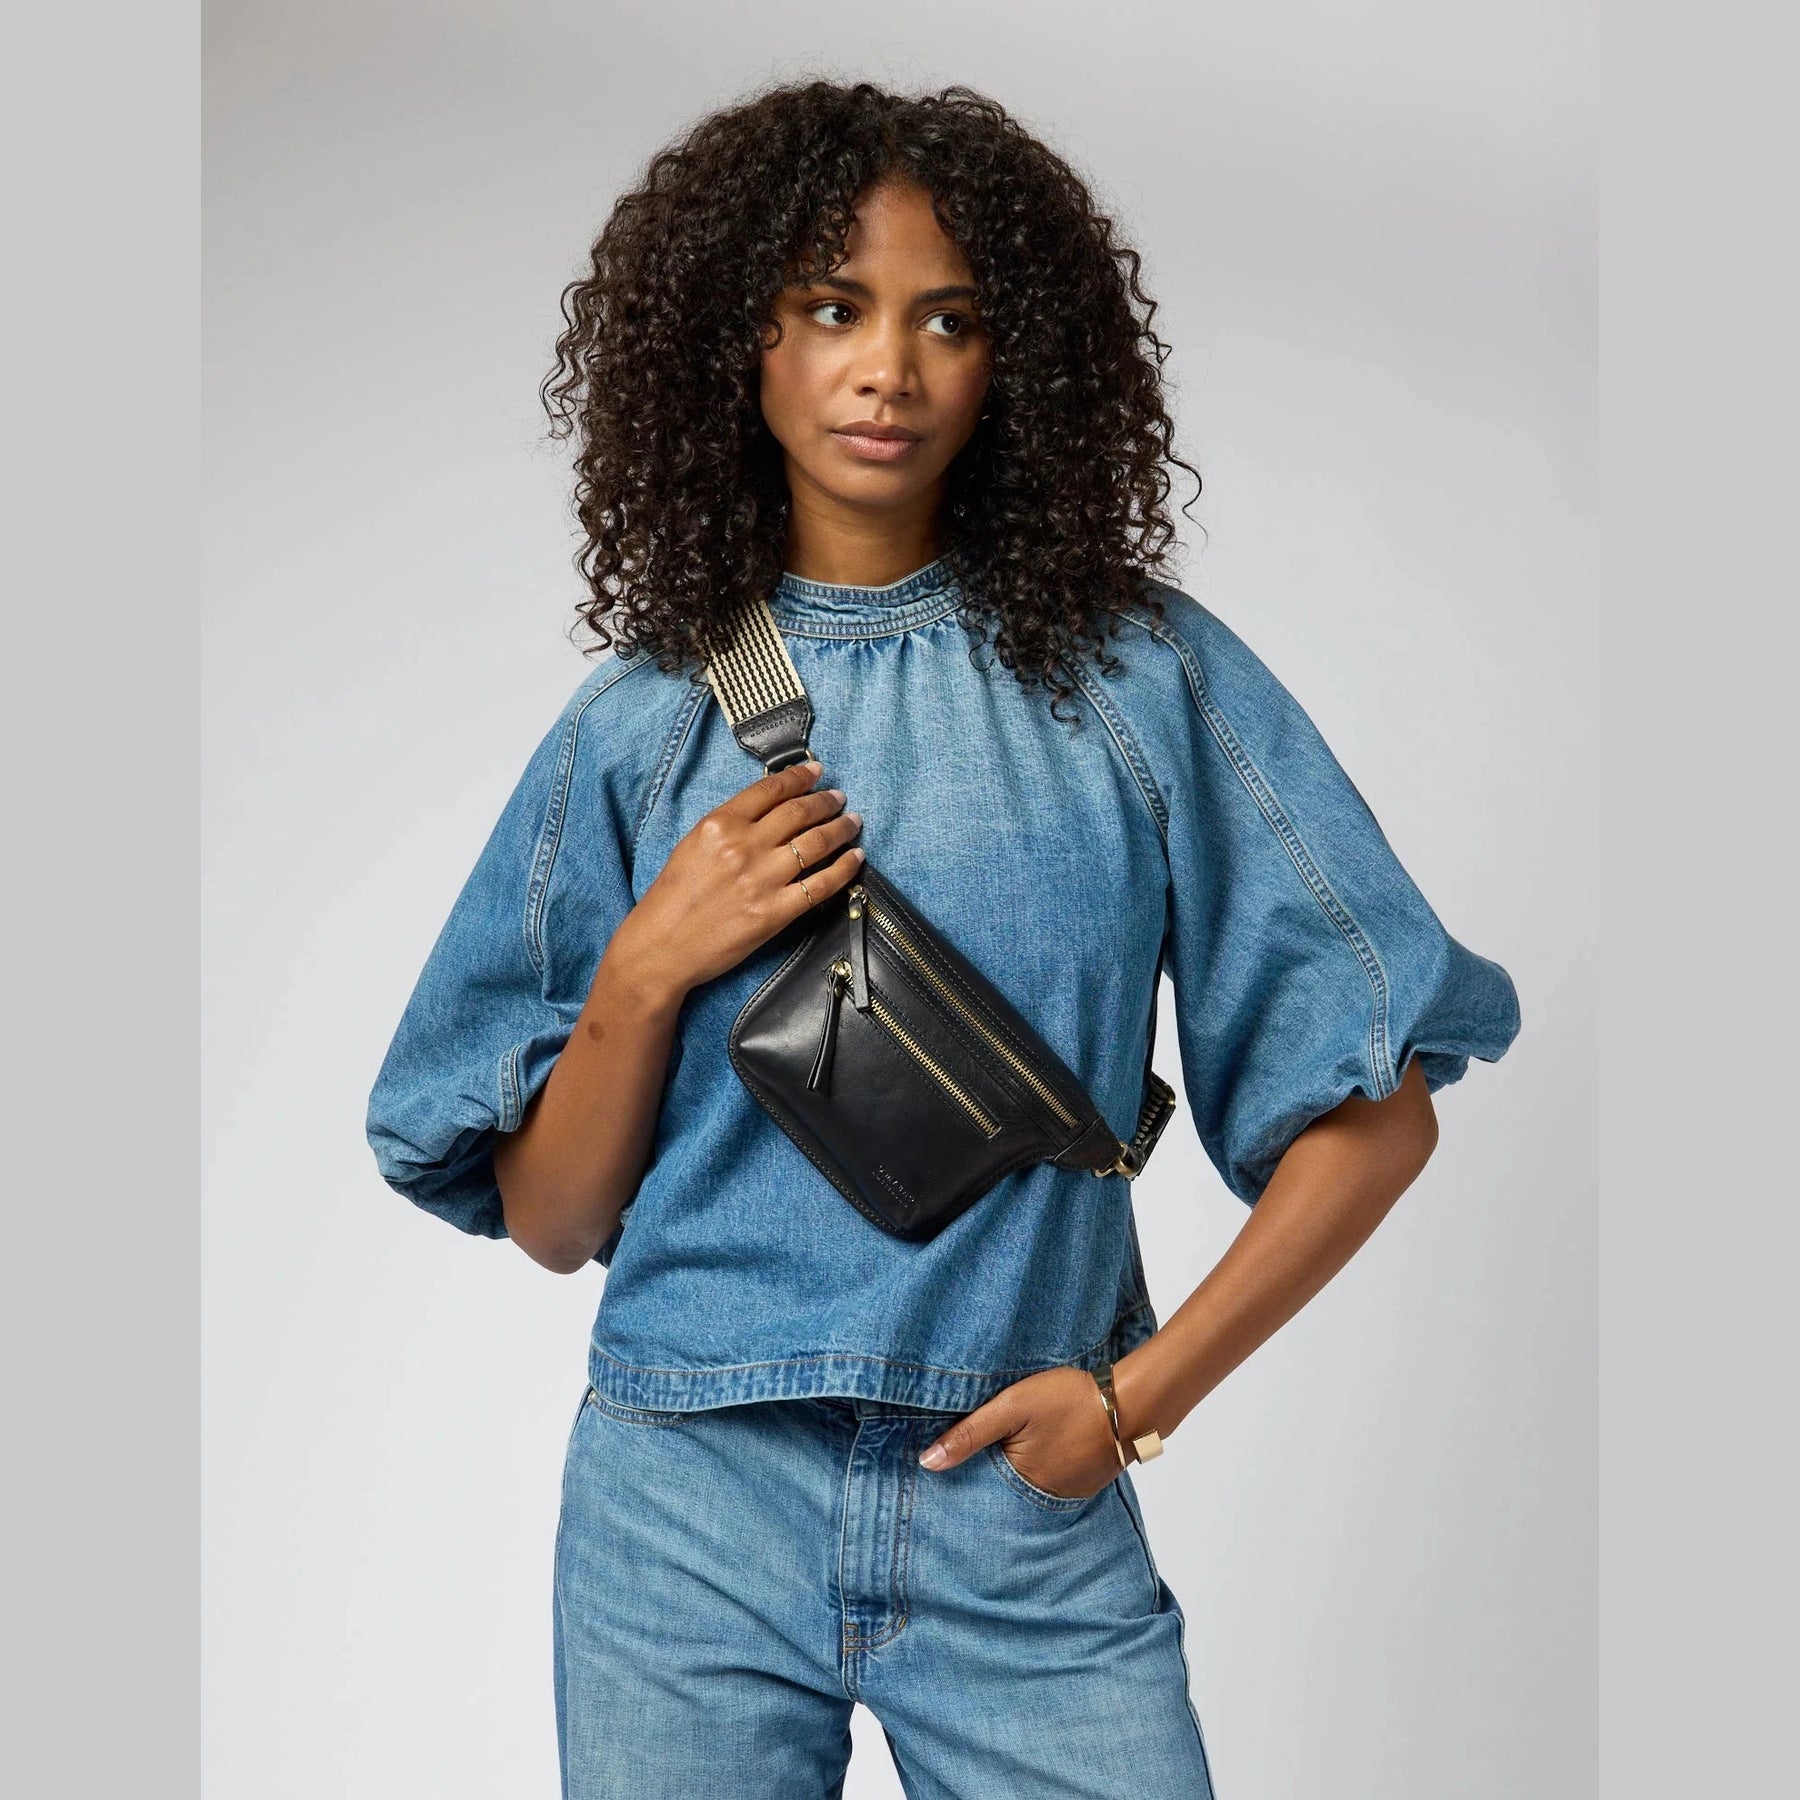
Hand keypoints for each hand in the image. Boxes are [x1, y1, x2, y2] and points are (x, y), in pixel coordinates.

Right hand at [607, 759, 863, 1005]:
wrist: (661, 947)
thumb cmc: (672, 897)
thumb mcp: (693, 844)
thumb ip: (730, 825)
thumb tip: (770, 807)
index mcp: (719, 824)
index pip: (771, 790)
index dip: (800, 777)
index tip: (816, 771)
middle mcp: (744, 847)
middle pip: (799, 813)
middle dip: (826, 801)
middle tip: (839, 797)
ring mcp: (762, 880)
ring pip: (816, 843)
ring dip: (841, 828)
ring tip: (852, 822)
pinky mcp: (775, 912)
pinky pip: (821, 885)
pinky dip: (844, 868)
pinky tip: (856, 858)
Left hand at [916, 1365, 1123, 1500]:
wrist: (1132, 1400)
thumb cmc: (1069, 1399)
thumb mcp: (1012, 1406)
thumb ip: (970, 1433)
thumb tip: (927, 1463)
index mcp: (1021, 1483)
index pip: (981, 1486)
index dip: (966, 1470)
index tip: (948, 1462)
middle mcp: (1045, 1498)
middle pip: (1007, 1487)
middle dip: (992, 1472)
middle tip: (981, 1449)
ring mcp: (1069, 1492)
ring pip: (1031, 1483)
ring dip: (1021, 1468)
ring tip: (1013, 1445)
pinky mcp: (1088, 1481)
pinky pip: (1055, 1478)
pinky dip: (1045, 1465)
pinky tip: (1043, 1445)